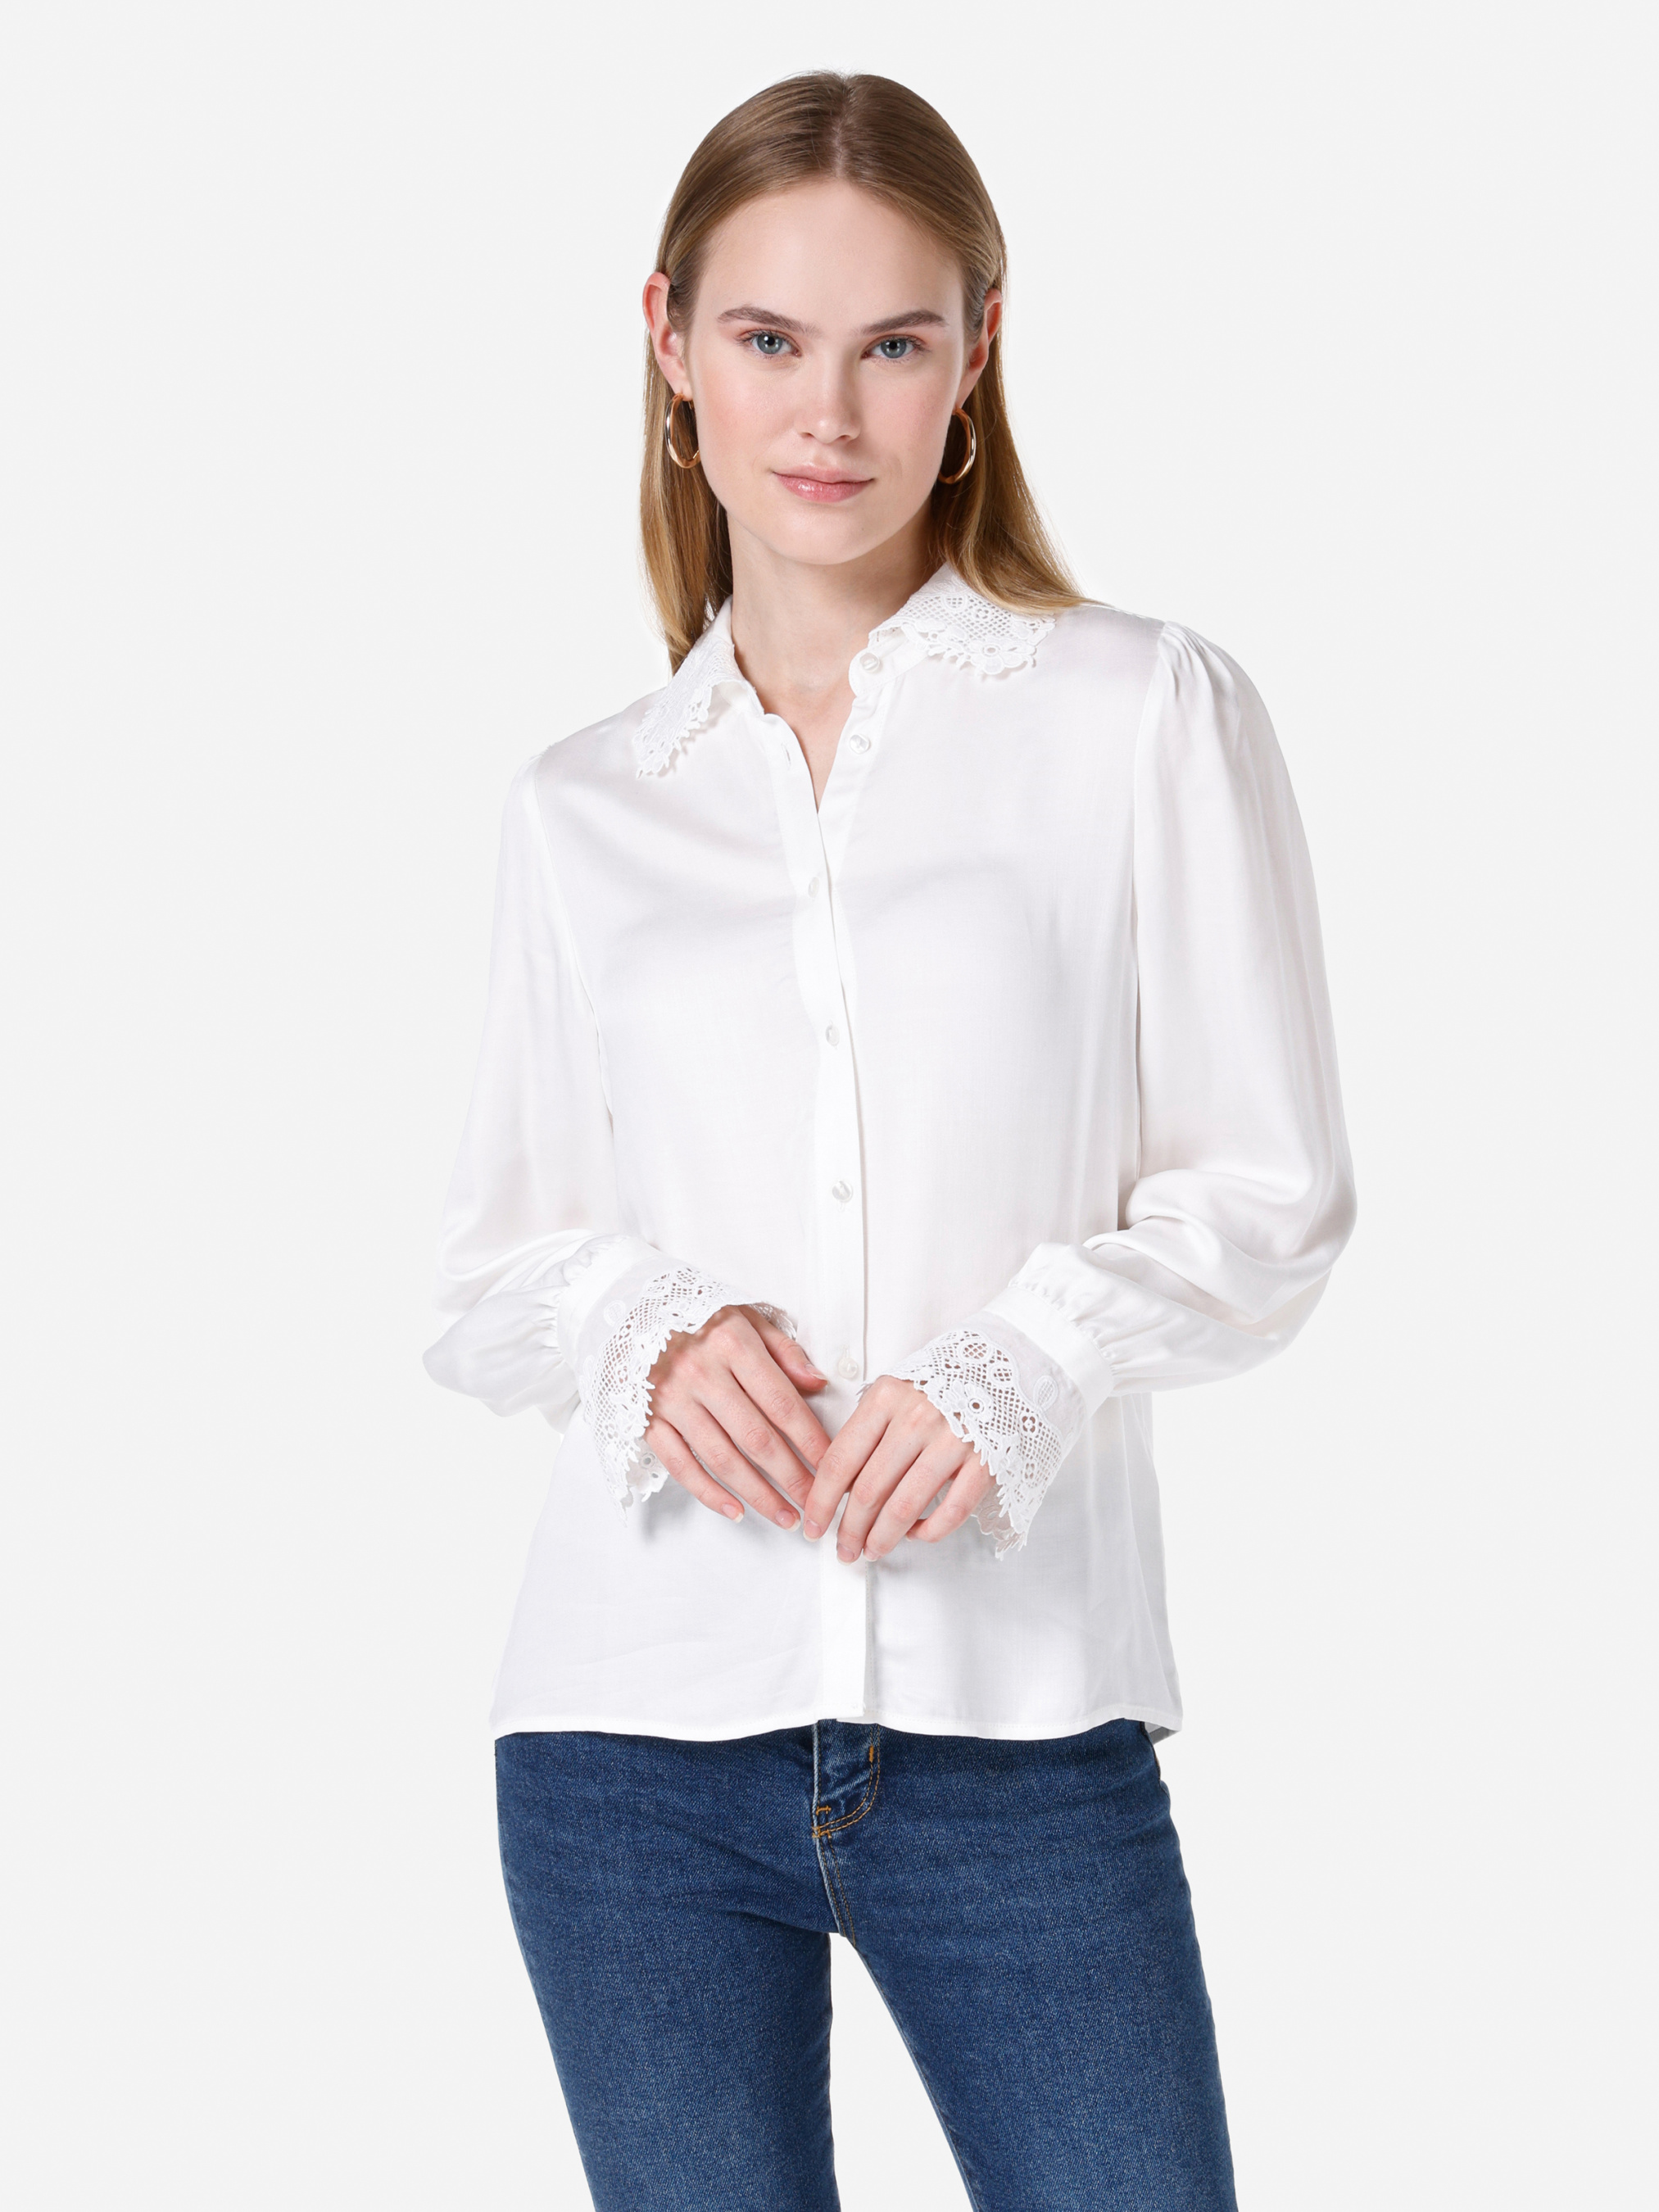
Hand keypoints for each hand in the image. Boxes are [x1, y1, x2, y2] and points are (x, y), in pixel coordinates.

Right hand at [643, 1305, 831, 1527]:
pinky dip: (708, 1493)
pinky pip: (680, 1465)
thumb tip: (818, 1383)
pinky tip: (735, 1510)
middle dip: (792, 1477)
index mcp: (731, 1344)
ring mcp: (671, 1400)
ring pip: (722, 1458)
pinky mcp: (648, 1419)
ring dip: (758, 1494)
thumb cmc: (696, 1315)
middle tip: (816, 1502)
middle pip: (756, 1438)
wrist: (628, 1310)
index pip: (782, 1403)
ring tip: (786, 1516)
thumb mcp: (744, 1315)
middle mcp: (701, 1374)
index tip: (831, 1464)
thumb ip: (783, 1349)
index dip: (810, 1439)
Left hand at [799, 1376, 994, 1560]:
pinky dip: (928, 1532)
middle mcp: (917, 1417)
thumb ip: (864, 1433)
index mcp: (886, 1398)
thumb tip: (838, 1489)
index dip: (820, 1501)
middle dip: (850, 1529)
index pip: (839, 1461)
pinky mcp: (985, 1461)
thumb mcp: (892, 1394)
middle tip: (844, 1549)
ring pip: (904, 1506)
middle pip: (868, 1490)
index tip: (813, 1524)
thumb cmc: (937, 1386)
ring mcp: (954, 1439)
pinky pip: (951, 1512)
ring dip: (882, 1538)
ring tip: (872, 1550)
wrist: (998, 1369)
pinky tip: (915, 1533)